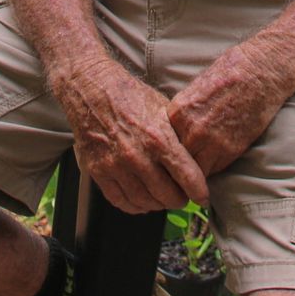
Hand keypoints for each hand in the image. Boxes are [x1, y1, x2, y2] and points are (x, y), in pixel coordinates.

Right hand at [54, 56, 207, 213]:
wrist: (93, 89)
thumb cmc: (130, 96)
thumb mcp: (163, 109)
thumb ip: (178, 136)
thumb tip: (197, 156)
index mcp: (158, 138)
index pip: (187, 177)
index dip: (199, 192)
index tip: (202, 198)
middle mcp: (138, 156)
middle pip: (167, 196)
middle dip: (179, 200)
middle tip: (181, 197)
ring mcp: (116, 165)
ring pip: (144, 202)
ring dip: (157, 204)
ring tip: (162, 199)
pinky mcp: (98, 171)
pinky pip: (120, 200)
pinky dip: (134, 206)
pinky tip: (141, 200)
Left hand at [168, 42, 294, 176]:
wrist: (258, 71)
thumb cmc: (228, 74)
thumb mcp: (195, 90)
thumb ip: (183, 114)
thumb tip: (175, 133)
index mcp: (178, 112)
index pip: (163, 143)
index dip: (167, 150)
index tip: (170, 156)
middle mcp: (191, 128)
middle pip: (176, 159)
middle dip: (178, 164)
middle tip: (179, 170)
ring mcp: (211, 141)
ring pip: (193, 170)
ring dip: (194, 172)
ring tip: (194, 172)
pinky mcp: (230, 149)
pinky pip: (213, 170)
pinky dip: (212, 169)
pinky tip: (213, 163)